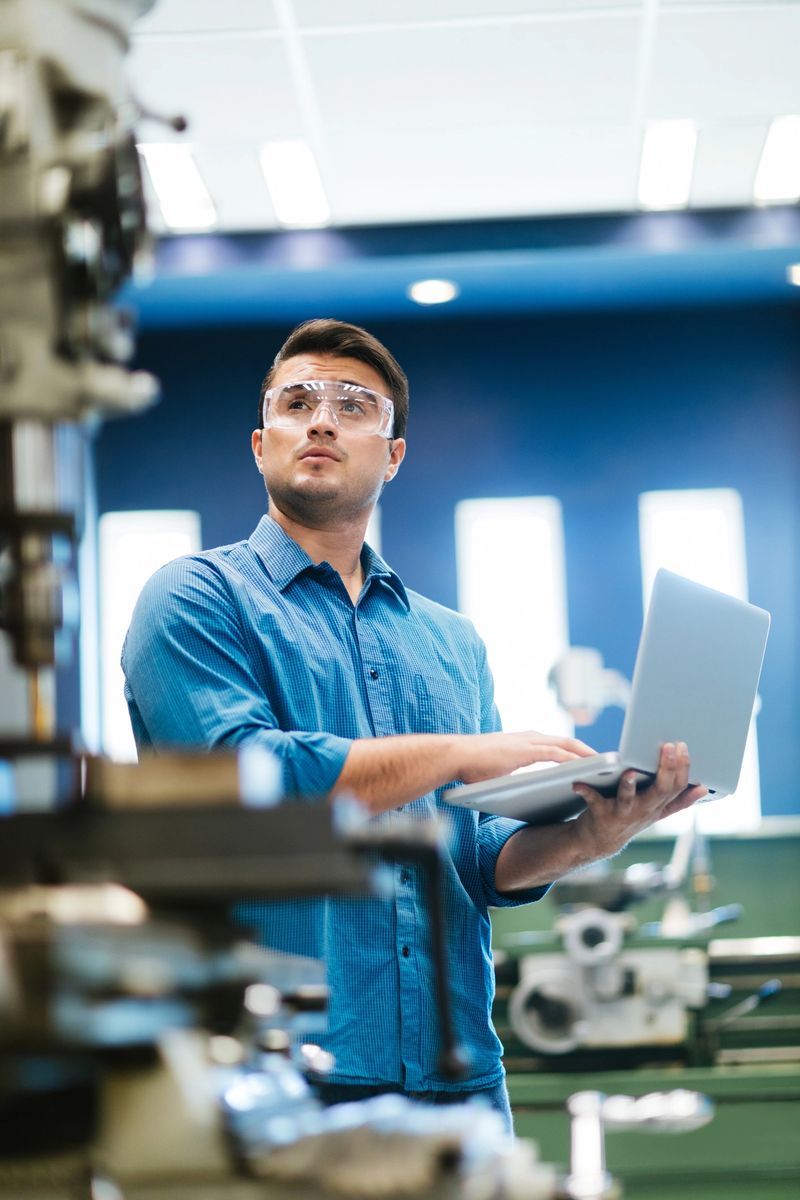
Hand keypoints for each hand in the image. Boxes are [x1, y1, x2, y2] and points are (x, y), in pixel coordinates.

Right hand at [458, 730, 595, 784]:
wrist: (456, 756)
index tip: (592, 762)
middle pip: (569, 742)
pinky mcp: (527, 750)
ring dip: (589, 755)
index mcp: (526, 741)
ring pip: (569, 745)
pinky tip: (588, 768)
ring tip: (606, 766)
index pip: (558, 744)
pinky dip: (576, 760)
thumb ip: (514, 772)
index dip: (577, 752)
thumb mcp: (500, 769)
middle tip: (608, 763)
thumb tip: (519, 785)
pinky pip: (559, 754)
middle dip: (589, 752)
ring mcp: (530, 741)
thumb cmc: (473, 765)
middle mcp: (531, 737)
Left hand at [571, 741, 707, 859]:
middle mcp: (644, 810)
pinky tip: (579, 783)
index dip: (683, 768)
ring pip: (629, 800)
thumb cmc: (631, 818)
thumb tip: (703, 788)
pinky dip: (586, 792)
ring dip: (629, 787)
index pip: (677, 787)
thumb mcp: (658, 811)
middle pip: (660, 790)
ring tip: (629, 773)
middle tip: (668, 748)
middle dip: (666, 769)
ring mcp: (623, 813)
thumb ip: (680, 800)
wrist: (600, 842)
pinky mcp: (600, 815)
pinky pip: (594, 802)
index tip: (683, 747)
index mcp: (658, 805)